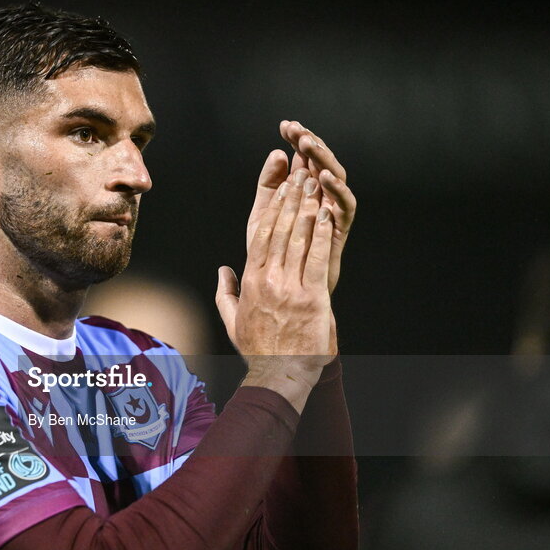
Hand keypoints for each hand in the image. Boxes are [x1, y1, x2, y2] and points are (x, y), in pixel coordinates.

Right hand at [218, 167, 335, 404]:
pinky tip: (326, 216)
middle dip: (291, 199)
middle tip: (300, 175)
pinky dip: (322, 236)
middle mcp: (268, 280)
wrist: (279, 374)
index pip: (260, 235)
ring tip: (314, 185)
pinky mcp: (312, 298)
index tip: (280, 188)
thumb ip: (224, 292)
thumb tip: (223, 269)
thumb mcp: (232, 320)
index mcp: (250, 281)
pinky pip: (318, 260)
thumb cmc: (258, 349)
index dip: (272, 207)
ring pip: (298, 240)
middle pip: (280, 230)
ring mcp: (290, 289)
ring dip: (307, 209)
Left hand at [279, 120, 356, 294]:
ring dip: (323, 159)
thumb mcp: (264, 214)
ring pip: (336, 178)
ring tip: (308, 145)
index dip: (296, 140)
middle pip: (321, 163)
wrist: (284, 291)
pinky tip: (323, 176)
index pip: (303, 158)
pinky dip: (337, 189)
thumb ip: (269, 185)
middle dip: (311, 144)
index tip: (284, 126)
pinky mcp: (341, 229)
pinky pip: (345, 205)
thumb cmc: (275, 253)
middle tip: (298, 130)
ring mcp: (333, 211)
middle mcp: (321, 197)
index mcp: (302, 192)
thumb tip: (277, 153)